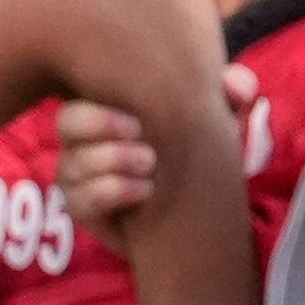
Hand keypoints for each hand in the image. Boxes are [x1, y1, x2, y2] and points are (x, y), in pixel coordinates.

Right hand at [60, 60, 257, 256]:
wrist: (194, 217)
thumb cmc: (196, 155)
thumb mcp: (218, 121)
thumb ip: (231, 94)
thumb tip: (238, 86)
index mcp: (110, 105)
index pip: (85, 87)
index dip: (103, 99)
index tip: (139, 116)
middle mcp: (86, 138)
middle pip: (67, 122)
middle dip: (99, 125)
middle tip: (141, 135)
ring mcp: (78, 175)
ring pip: (71, 164)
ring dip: (112, 161)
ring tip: (151, 166)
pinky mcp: (82, 207)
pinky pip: (79, 199)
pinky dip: (111, 192)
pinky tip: (143, 192)